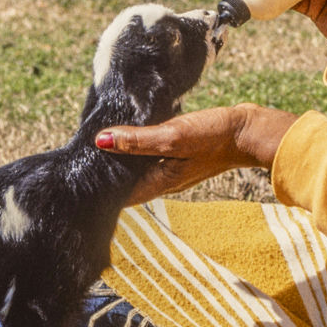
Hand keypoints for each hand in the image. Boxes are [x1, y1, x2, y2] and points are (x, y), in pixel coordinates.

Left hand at [97, 104, 298, 205]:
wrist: (249, 131)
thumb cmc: (215, 137)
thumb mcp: (173, 136)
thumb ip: (137, 140)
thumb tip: (101, 141)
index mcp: (158, 183)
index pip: (118, 194)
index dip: (98, 187)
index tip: (77, 174)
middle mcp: (163, 181)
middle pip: (126, 183)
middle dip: (106, 172)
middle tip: (80, 157)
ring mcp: (172, 169)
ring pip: (137, 169)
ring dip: (121, 158)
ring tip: (98, 143)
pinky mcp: (179, 156)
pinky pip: (151, 156)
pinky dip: (138, 148)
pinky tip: (130, 134)